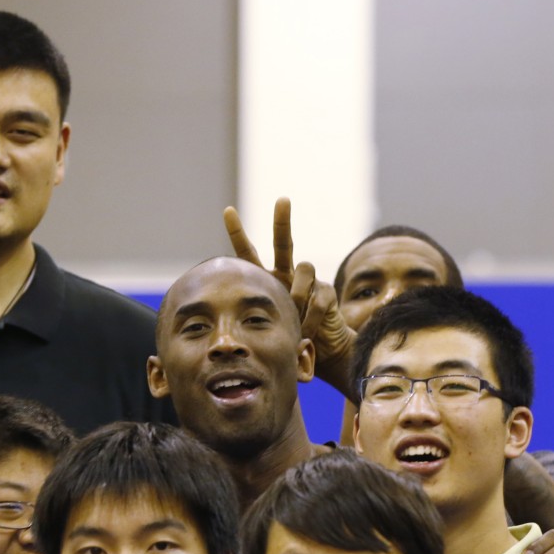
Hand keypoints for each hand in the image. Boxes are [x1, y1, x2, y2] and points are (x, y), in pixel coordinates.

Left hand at [225, 200, 356, 395]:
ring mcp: (308, 281)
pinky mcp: (326, 291)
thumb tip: (229, 327)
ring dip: (297, 297)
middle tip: (282, 199)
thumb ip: (250, 321)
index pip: (248, 253)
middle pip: (284, 243)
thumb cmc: (287, 340)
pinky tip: (309, 331)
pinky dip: (310, 317)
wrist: (319, 353)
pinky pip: (316, 297)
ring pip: (303, 269)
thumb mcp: (263, 328)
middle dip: (282, 221)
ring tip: (296, 324)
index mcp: (266, 281)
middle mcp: (286, 275)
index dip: (238, 233)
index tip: (227, 211)